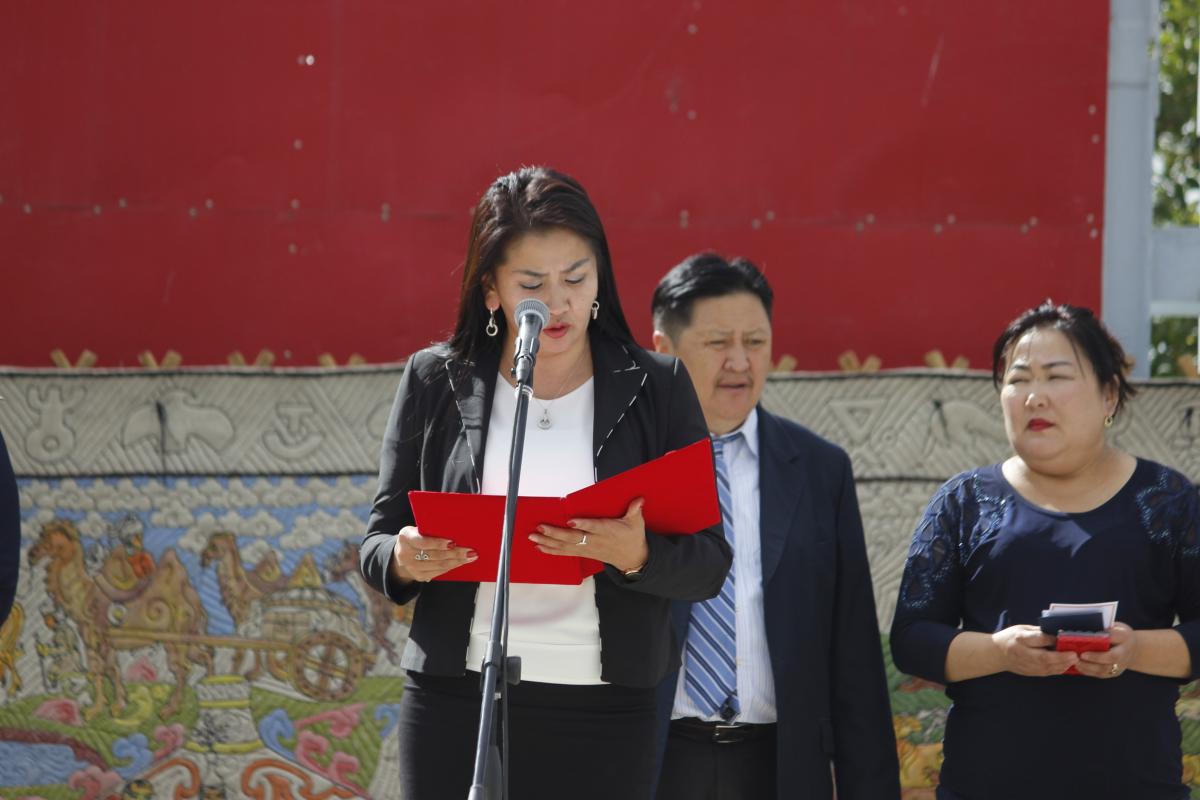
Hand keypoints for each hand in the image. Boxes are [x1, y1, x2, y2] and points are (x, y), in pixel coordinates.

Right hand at [391, 526, 476, 582]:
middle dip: (454, 553)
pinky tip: (461, 562)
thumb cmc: (415, 537)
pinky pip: (439, 572)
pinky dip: (452, 566)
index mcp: (405, 537)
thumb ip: (430, 530)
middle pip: (434, 555)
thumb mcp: (417, 530)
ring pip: (439, 565)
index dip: (438, 543)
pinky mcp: (419, 576)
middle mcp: (406, 554)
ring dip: (457, 561)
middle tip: (470, 550)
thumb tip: (456, 530)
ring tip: (470, 557)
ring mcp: (411, 567)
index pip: (422, 542)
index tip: (453, 542)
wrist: (401, 554)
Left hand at [529, 498, 649, 573]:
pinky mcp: (583, 553)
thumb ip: (635, 510)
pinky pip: (565, 552)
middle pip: (573, 538)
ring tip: (533, 537)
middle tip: (540, 528)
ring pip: (565, 546)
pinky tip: (539, 547)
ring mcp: (587, 548)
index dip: (583, 524)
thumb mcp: (636, 523)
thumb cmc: (632, 537)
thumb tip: (638, 500)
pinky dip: (552, 550)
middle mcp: (594, 540)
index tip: (571, 521)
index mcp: (607, 531)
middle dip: (555, 533)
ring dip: (548, 542)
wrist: (633, 558)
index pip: (594, 527)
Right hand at [992, 624, 1078, 675]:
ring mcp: (1026, 665)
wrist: (997, 654)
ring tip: (1074, 660)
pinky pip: (1047, 673)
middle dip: (1061, 657)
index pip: (1037, 639)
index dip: (1051, 639)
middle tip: (1075, 655)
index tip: (1063, 637)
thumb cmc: (1011, 637)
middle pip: (1044, 658)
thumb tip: (1057, 633)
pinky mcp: (1030, 673)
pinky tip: (1066, 665)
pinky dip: (1058, 670)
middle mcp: (1023, 653)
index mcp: (1020, 638)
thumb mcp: (1022, 628)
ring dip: (1062, 665)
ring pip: (1047, 668)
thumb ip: (1038, 632)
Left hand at [1075, 622, 1135, 678]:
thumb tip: (1088, 626)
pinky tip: (1078, 667)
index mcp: (1125, 638)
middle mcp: (1124, 654)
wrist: (1134, 649)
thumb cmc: (1120, 634)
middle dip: (1094, 658)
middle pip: (1110, 659)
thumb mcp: (1117, 627)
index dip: (1102, 644)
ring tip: (1075, 662)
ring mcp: (1120, 666)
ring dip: (1088, 667)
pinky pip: (1100, 674)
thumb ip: (1106, 628)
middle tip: (1079, 655)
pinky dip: (1088, 672)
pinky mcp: (1114, 673)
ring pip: (1104, 670)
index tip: (1089, 643)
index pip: (1115, 639)